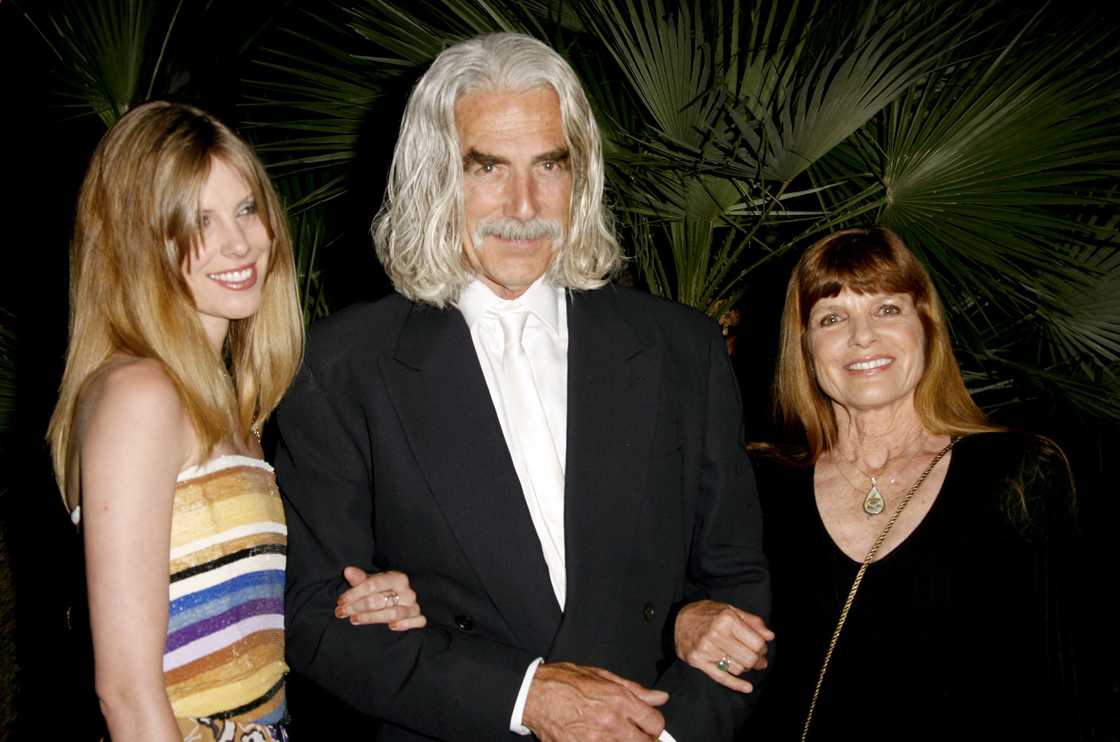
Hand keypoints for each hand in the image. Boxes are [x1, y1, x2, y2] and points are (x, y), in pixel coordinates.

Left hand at [334, 567, 426, 629]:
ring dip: (372, 618)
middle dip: (358, 607)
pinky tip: (391, 627)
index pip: (373, 585)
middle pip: (380, 600)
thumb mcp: (370, 583)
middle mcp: (407, 591)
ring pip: (394, 613)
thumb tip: (347, 571)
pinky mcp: (418, 617)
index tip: (341, 601)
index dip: (354, 593)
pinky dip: (406, 624)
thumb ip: (359, 579)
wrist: (396, 600)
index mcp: (397, 578)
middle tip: (341, 612)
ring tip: (354, 620)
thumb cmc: (381, 591)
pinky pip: (417, 621)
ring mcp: (413, 605)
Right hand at [522, 662, 667, 741]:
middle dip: (645, 740)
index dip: (654, 725)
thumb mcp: (601, 676)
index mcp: (619, 700)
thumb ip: (634, 689)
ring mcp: (596, 741)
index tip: (649, 726)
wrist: (532, 695)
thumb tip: (659, 697)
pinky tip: (597, 739)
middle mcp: (611, 722)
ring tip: (613, 734)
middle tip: (636, 735)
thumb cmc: (563, 681)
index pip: (655, 723)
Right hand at [674, 600, 773, 692]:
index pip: (756, 643)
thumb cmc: (706, 614)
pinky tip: (748, 688)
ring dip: (745, 668)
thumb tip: (770, 636)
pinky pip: (721, 677)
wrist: (677, 619)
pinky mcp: (698, 661)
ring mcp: (706, 650)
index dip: (763, 648)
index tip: (761, 648)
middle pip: (749, 658)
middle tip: (759, 660)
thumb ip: (752, 621)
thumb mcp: (730, 609)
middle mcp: (716, 634)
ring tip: (745, 662)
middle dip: (758, 661)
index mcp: (727, 619)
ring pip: (737, 668)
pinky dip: (736, 685)